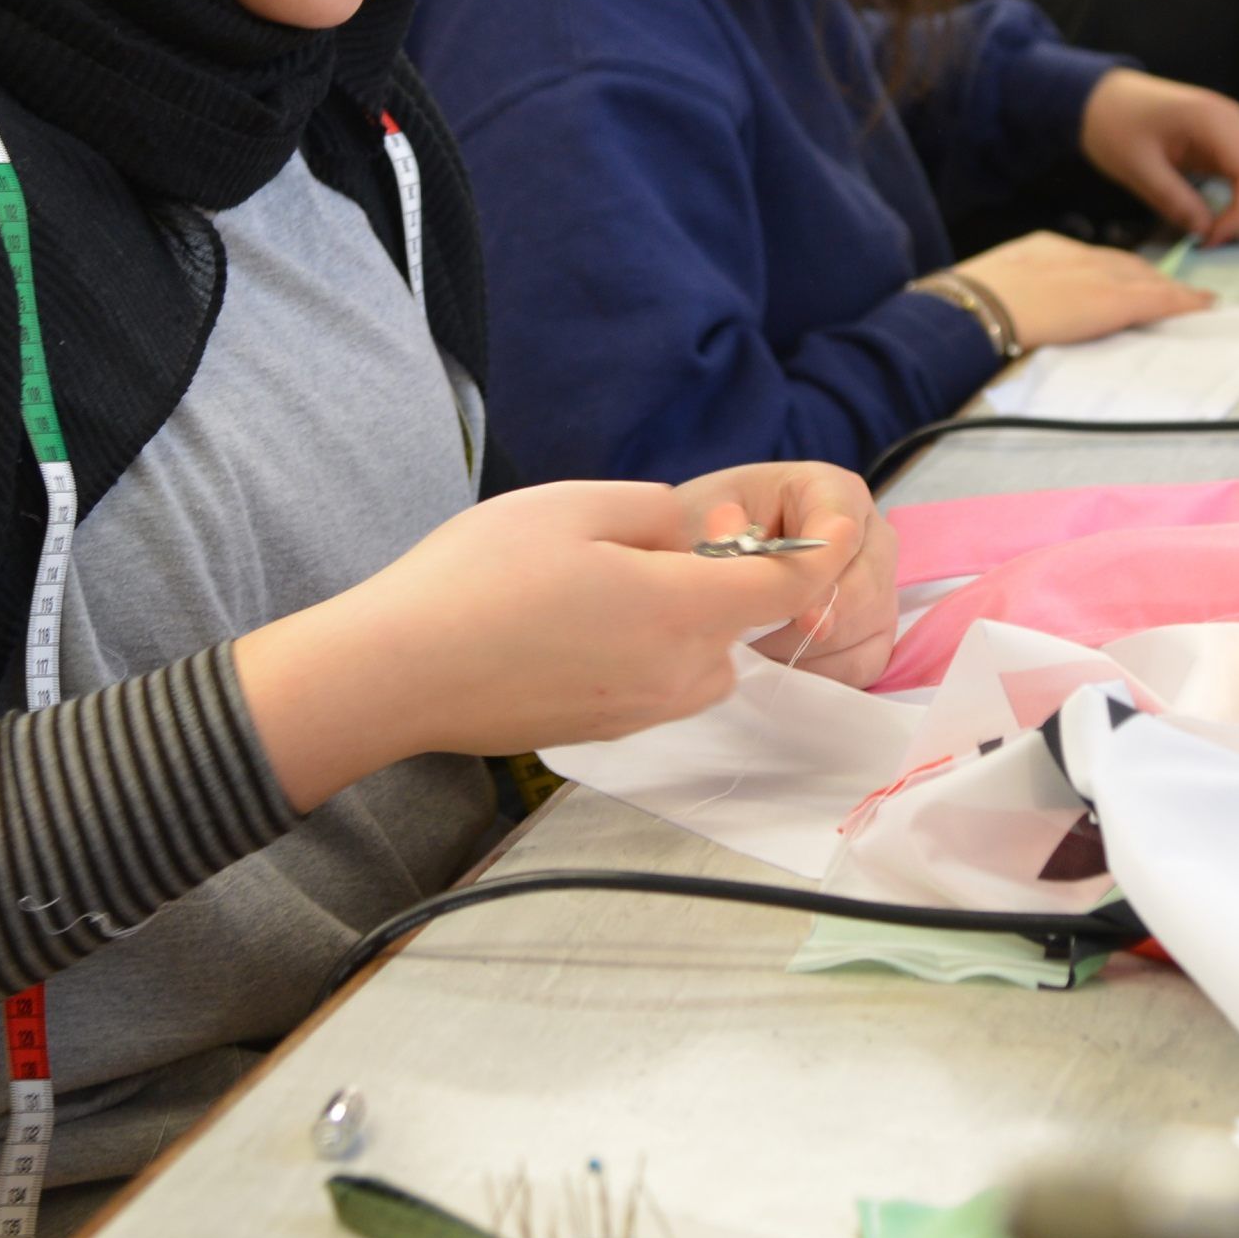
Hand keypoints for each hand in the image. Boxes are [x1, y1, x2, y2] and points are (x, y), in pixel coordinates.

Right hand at [232, 481, 831, 806]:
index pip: (788, 588)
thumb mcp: (573, 505)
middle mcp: (674, 675)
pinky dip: (637, 650)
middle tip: (648, 539)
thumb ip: (656, 512)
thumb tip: (689, 536)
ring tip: (594, 582)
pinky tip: (564, 624)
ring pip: (698, 659)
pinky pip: (652, 683)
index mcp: (680, 612)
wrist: (397, 673)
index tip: (841, 522)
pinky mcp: (601, 731)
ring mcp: (637, 713)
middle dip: (721, 579)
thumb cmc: (478, 579)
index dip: (823, 551)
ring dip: (678, 619)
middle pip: (739, 625)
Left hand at [671, 462, 898, 686]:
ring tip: (758, 650)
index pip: (843, 532)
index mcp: (831, 490)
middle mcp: (869, 531)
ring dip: (813, 649)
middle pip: (865, 585)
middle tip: (764, 643)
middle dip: (814, 621)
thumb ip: (727, 529)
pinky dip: (825, 673)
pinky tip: (783, 667)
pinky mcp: (874, 626)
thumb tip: (754, 555)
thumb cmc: (710, 523)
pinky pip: (866, 660)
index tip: (792, 612)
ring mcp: (879, 580)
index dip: (818, 575)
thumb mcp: (706, 512)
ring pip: (867, 626)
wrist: (709, 548)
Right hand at [951, 228, 1207, 351]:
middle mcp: (1075, 255)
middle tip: (1172, 288)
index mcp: (1043, 248)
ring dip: (1169, 289)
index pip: (1091, 257)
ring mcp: (1095, 276)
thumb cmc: (967, 305)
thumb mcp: (989, 288)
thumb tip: (1005, 313)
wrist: (974, 308)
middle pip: (1124, 263)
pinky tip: (1202, 306)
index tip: (1127, 278)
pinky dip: (1183, 301)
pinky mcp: (1112, 300)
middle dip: (1148, 276)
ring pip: (1145, 278)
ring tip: (1193, 299)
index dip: (1114, 269)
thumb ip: (1010, 294)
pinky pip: (1158, 299)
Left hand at [1077, 67, 1238, 242]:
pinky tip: (1224, 221)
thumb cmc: (1114, 123)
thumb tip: (1204, 232)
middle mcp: (1235, 123)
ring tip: (1220, 234)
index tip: (1213, 237)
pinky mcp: (1229, 146)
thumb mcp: (1136, 166)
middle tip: (1216, 241)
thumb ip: (1173, 199)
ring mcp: (1236, 133)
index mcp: (1214, 120)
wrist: (1103, 98)